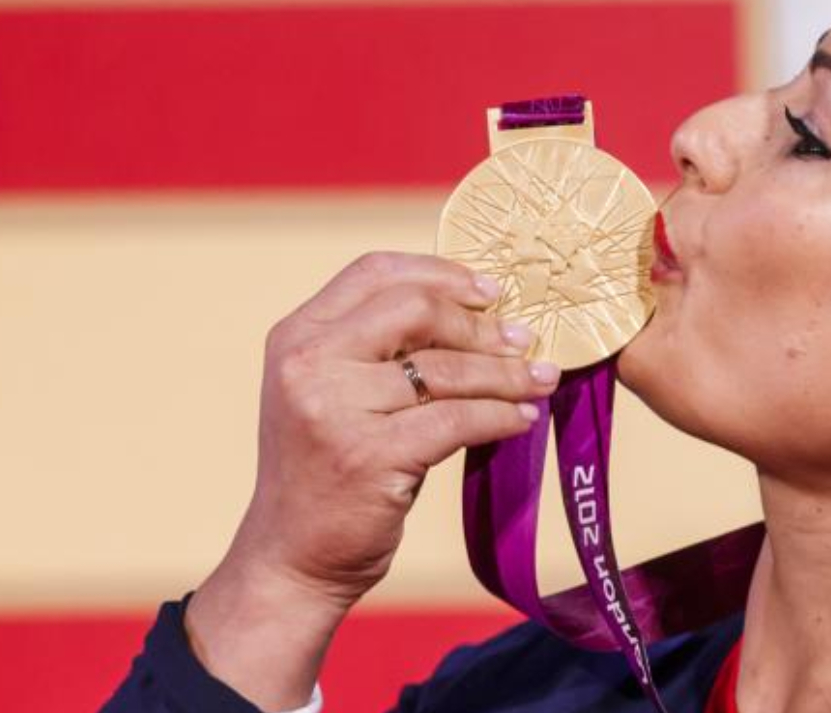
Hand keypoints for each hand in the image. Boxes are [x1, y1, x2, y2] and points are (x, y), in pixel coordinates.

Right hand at [187, 251, 555, 707]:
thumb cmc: (326, 471)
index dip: (440, 272)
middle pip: (413, 307)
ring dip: (504, 373)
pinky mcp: (369, 456)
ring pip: (444, 368)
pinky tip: (521, 419)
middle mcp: (308, 363)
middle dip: (478, 323)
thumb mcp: (330, 391)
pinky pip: (456, 420)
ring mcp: (335, 409)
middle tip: (522, 339)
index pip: (374, 270)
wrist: (291, 559)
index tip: (489, 289)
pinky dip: (499, 416)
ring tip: (539, 379)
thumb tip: (476, 312)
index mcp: (297, 336)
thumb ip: (378, 349)